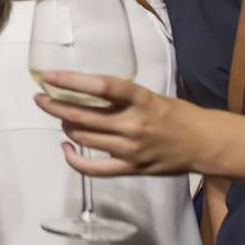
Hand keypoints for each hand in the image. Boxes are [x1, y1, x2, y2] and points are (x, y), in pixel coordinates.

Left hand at [33, 71, 207, 176]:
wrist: (203, 143)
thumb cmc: (176, 114)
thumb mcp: (150, 96)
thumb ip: (121, 97)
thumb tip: (85, 92)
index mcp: (140, 99)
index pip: (100, 86)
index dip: (71, 81)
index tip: (50, 76)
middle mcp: (133, 123)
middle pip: (82, 115)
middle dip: (55, 105)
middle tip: (40, 98)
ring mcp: (130, 148)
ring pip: (84, 137)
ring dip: (65, 125)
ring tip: (58, 116)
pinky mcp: (130, 168)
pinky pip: (93, 168)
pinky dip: (74, 158)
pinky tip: (66, 147)